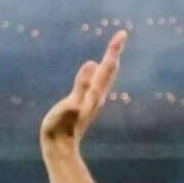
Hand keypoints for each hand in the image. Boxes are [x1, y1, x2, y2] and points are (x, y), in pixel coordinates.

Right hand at [42, 31, 124, 152]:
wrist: (61, 148)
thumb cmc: (61, 128)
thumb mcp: (69, 106)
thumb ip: (81, 86)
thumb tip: (91, 64)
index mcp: (95, 92)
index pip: (107, 66)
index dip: (113, 49)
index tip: (123, 33)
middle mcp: (97, 95)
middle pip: (109, 70)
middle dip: (114, 52)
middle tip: (121, 35)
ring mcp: (92, 100)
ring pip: (105, 77)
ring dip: (109, 61)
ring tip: (113, 50)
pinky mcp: (86, 103)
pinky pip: (96, 82)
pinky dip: (100, 72)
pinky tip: (97, 70)